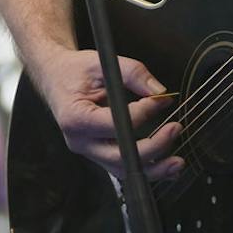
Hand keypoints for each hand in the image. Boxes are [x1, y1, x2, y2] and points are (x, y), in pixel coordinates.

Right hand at [25, 46, 183, 182]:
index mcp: (75, 118)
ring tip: (177, 162)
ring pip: (122, 170)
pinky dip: (145, 168)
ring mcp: (88, 150)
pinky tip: (165, 166)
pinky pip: (122, 167)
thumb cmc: (73, 71)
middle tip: (175, 128)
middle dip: (153, 147)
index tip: (160, 100)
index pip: (115, 124)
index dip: (142, 113)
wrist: (55, 77)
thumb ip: (132, 72)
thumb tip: (158, 91)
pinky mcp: (97, 153)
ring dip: (153, 169)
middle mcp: (79, 140)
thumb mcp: (100, 63)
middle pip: (120, 157)